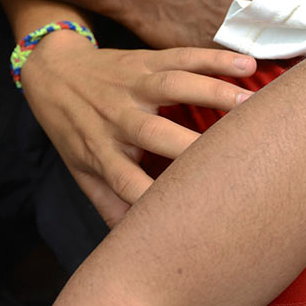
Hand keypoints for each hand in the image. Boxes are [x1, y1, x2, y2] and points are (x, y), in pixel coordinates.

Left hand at [20, 33, 257, 225]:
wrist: (52, 73)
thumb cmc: (74, 130)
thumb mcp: (81, 171)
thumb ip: (109, 206)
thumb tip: (132, 248)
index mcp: (101, 152)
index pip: (127, 182)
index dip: (153, 200)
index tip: (190, 218)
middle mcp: (116, 118)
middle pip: (154, 133)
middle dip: (191, 146)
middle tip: (237, 162)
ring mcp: (131, 85)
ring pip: (173, 86)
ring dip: (213, 92)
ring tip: (252, 105)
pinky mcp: (145, 60)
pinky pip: (182, 57)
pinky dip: (215, 59)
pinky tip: (248, 65)